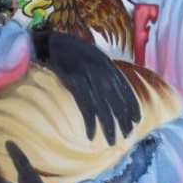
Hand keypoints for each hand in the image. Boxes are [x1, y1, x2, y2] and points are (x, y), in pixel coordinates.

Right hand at [32, 28, 140, 145]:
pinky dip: (90, 121)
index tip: (137, 120)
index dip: (131, 104)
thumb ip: (99, 70)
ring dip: (108, 125)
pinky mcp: (72, 80)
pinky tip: (92, 134)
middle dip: (123, 118)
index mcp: (105, 63)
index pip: (123, 87)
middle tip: (126, 136)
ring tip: (112, 141)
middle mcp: (99, 68)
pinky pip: (85, 105)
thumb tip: (107, 88)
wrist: (45, 41)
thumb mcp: (88, 56)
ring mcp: (86, 74)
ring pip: (103, 104)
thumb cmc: (65, 51)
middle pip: (115, 98)